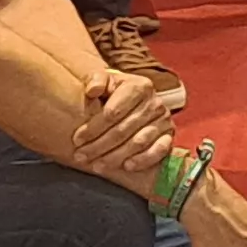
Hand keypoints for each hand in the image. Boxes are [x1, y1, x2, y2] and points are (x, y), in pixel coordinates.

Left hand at [69, 74, 183, 180]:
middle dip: (98, 146)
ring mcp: (164, 120)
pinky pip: (158, 151)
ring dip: (115, 157)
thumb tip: (92, 90)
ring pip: (137, 143)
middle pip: (122, 130)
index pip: (113, 112)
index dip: (93, 128)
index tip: (77, 139)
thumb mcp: (105, 80)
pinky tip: (127, 166)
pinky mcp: (169, 136)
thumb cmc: (115, 91)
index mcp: (139, 86)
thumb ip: (96, 80)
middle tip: (80, 157)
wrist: (137, 99)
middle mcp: (154, 103)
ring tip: (96, 166)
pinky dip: (143, 160)